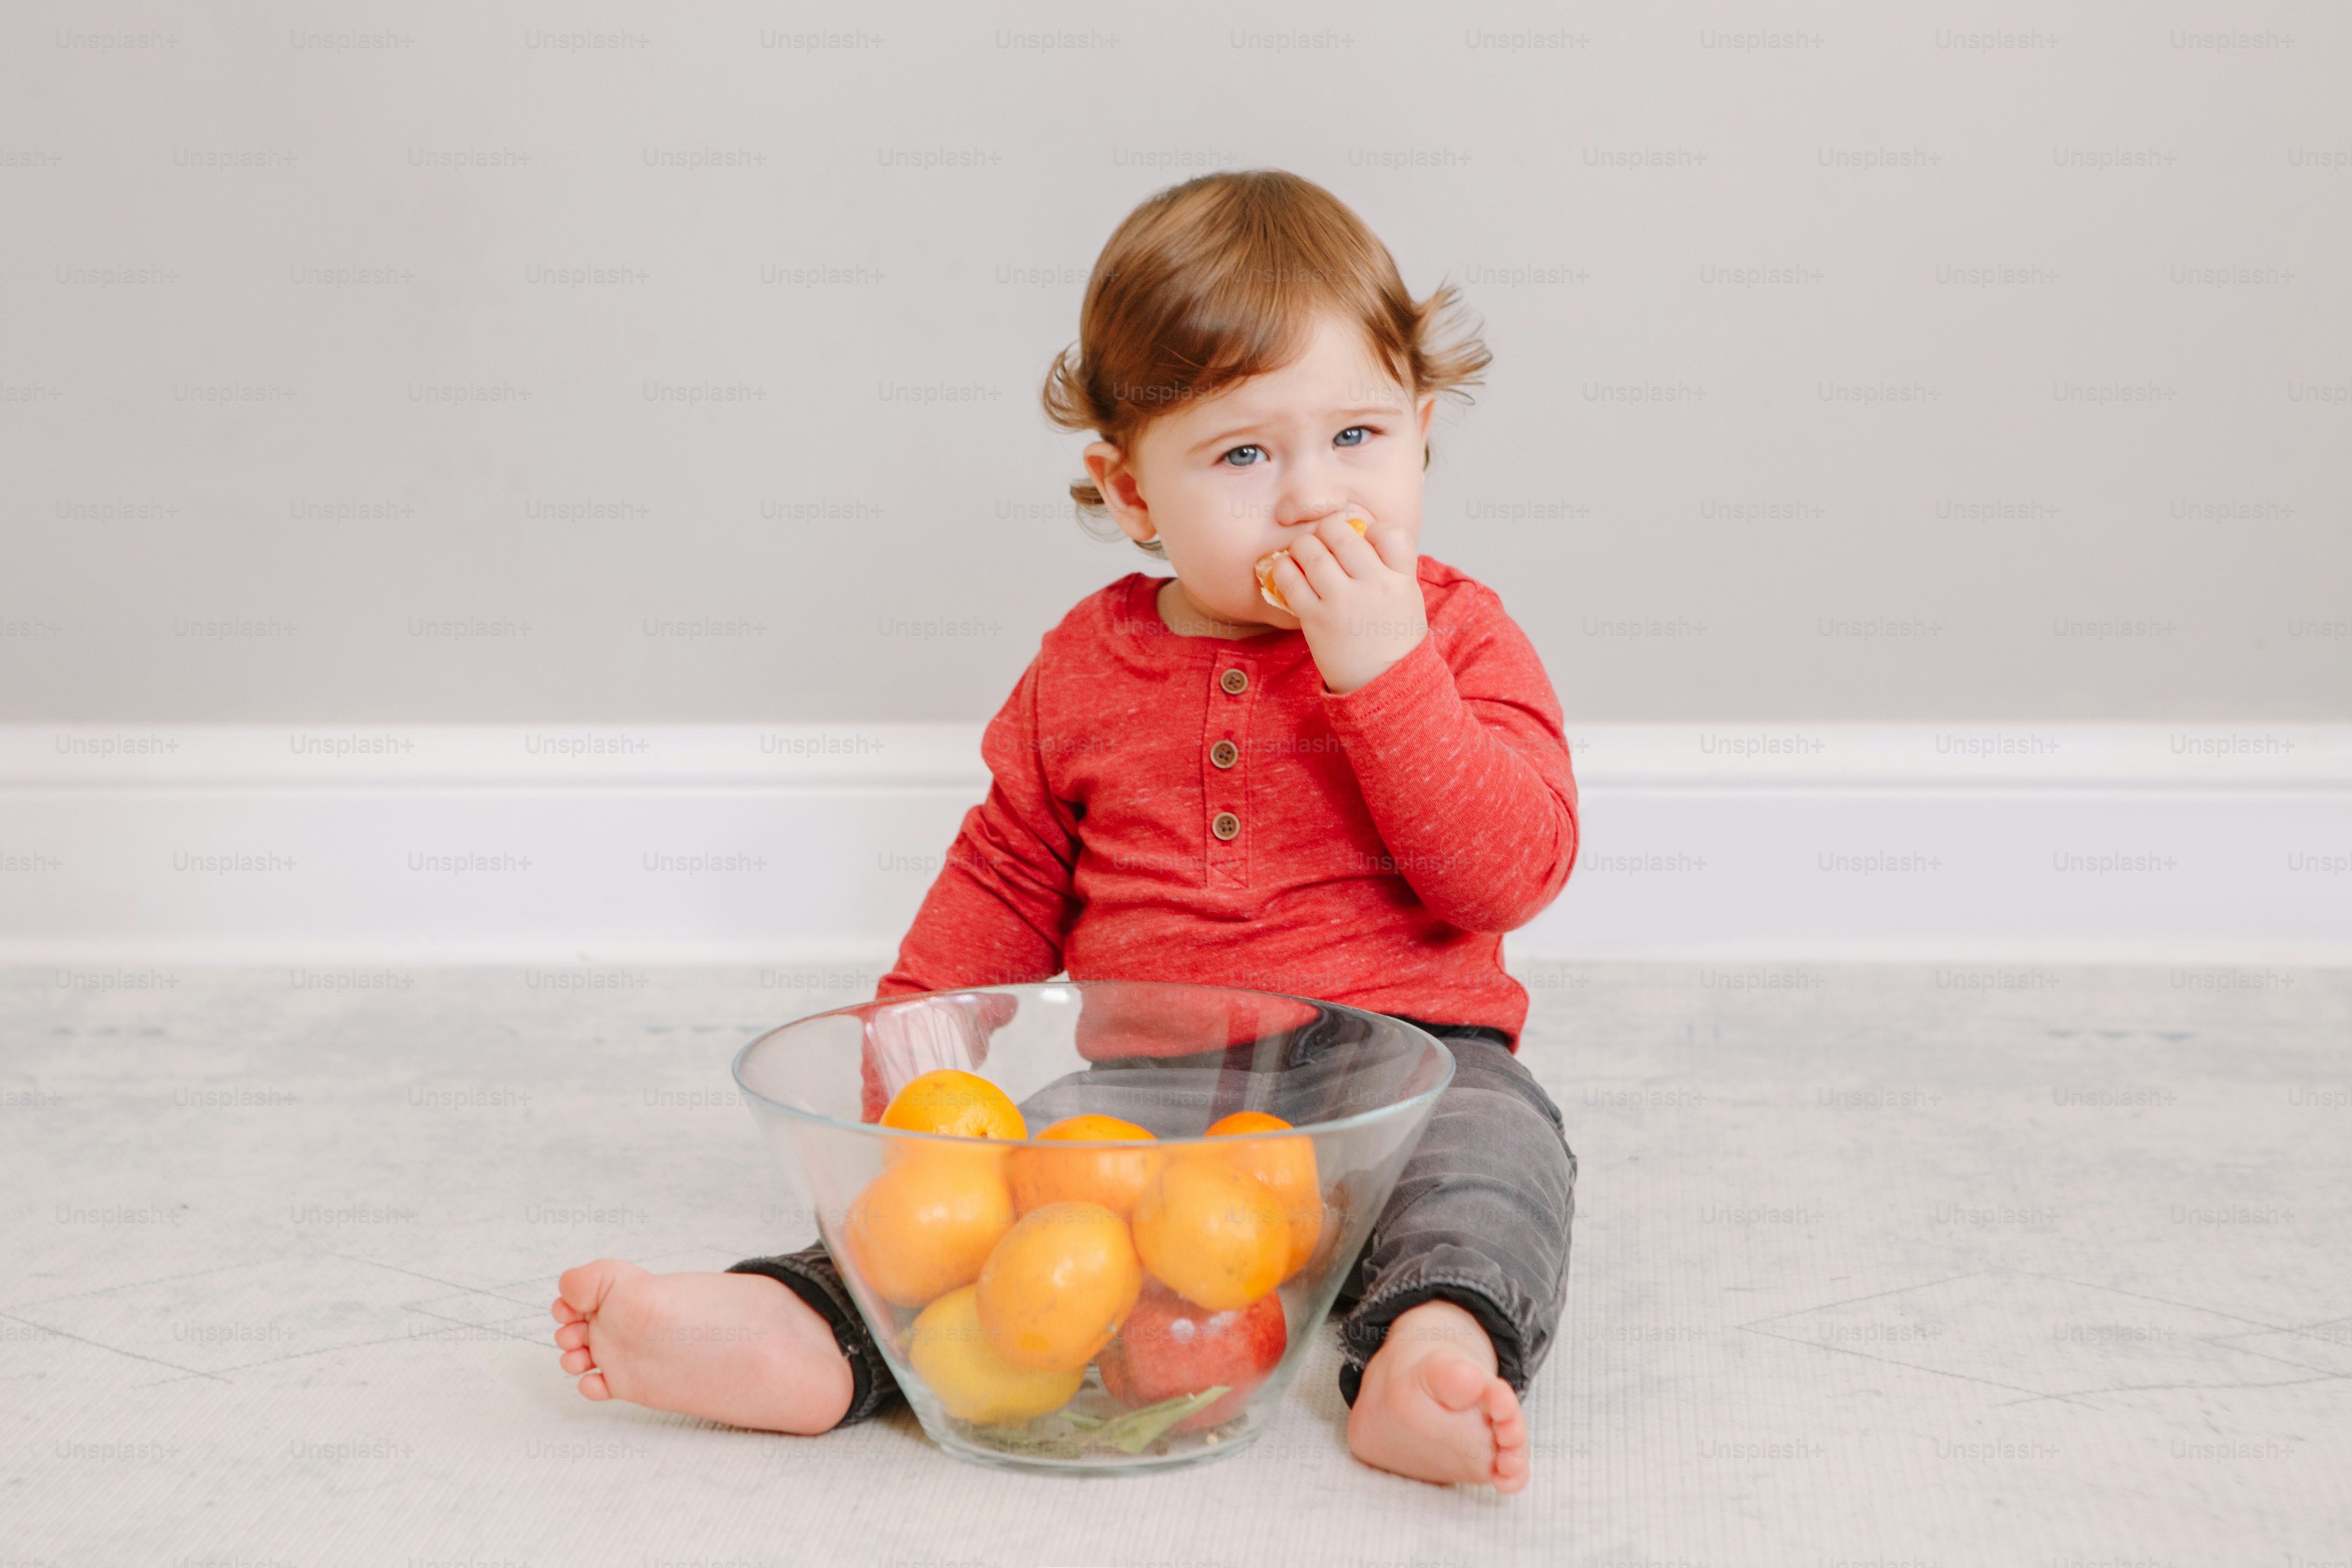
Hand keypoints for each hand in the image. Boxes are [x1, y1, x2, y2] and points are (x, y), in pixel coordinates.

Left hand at [1265, 511, 1425, 695]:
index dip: (1372, 528)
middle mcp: (1373, 586)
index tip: (1364, 537)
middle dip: (1327, 530)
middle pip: (1342, 535)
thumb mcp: (1407, 597)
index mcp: (1401, 579)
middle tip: (1323, 538)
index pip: (1390, 533)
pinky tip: (1286, 567)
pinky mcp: (1316, 619)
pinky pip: (1291, 581)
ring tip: (1303, 551)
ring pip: (1313, 553)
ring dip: (1303, 545)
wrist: (1382, 683)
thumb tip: (1362, 533)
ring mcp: (1343, 602)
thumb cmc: (1392, 637)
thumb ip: (1392, 566)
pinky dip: (1283, 567)